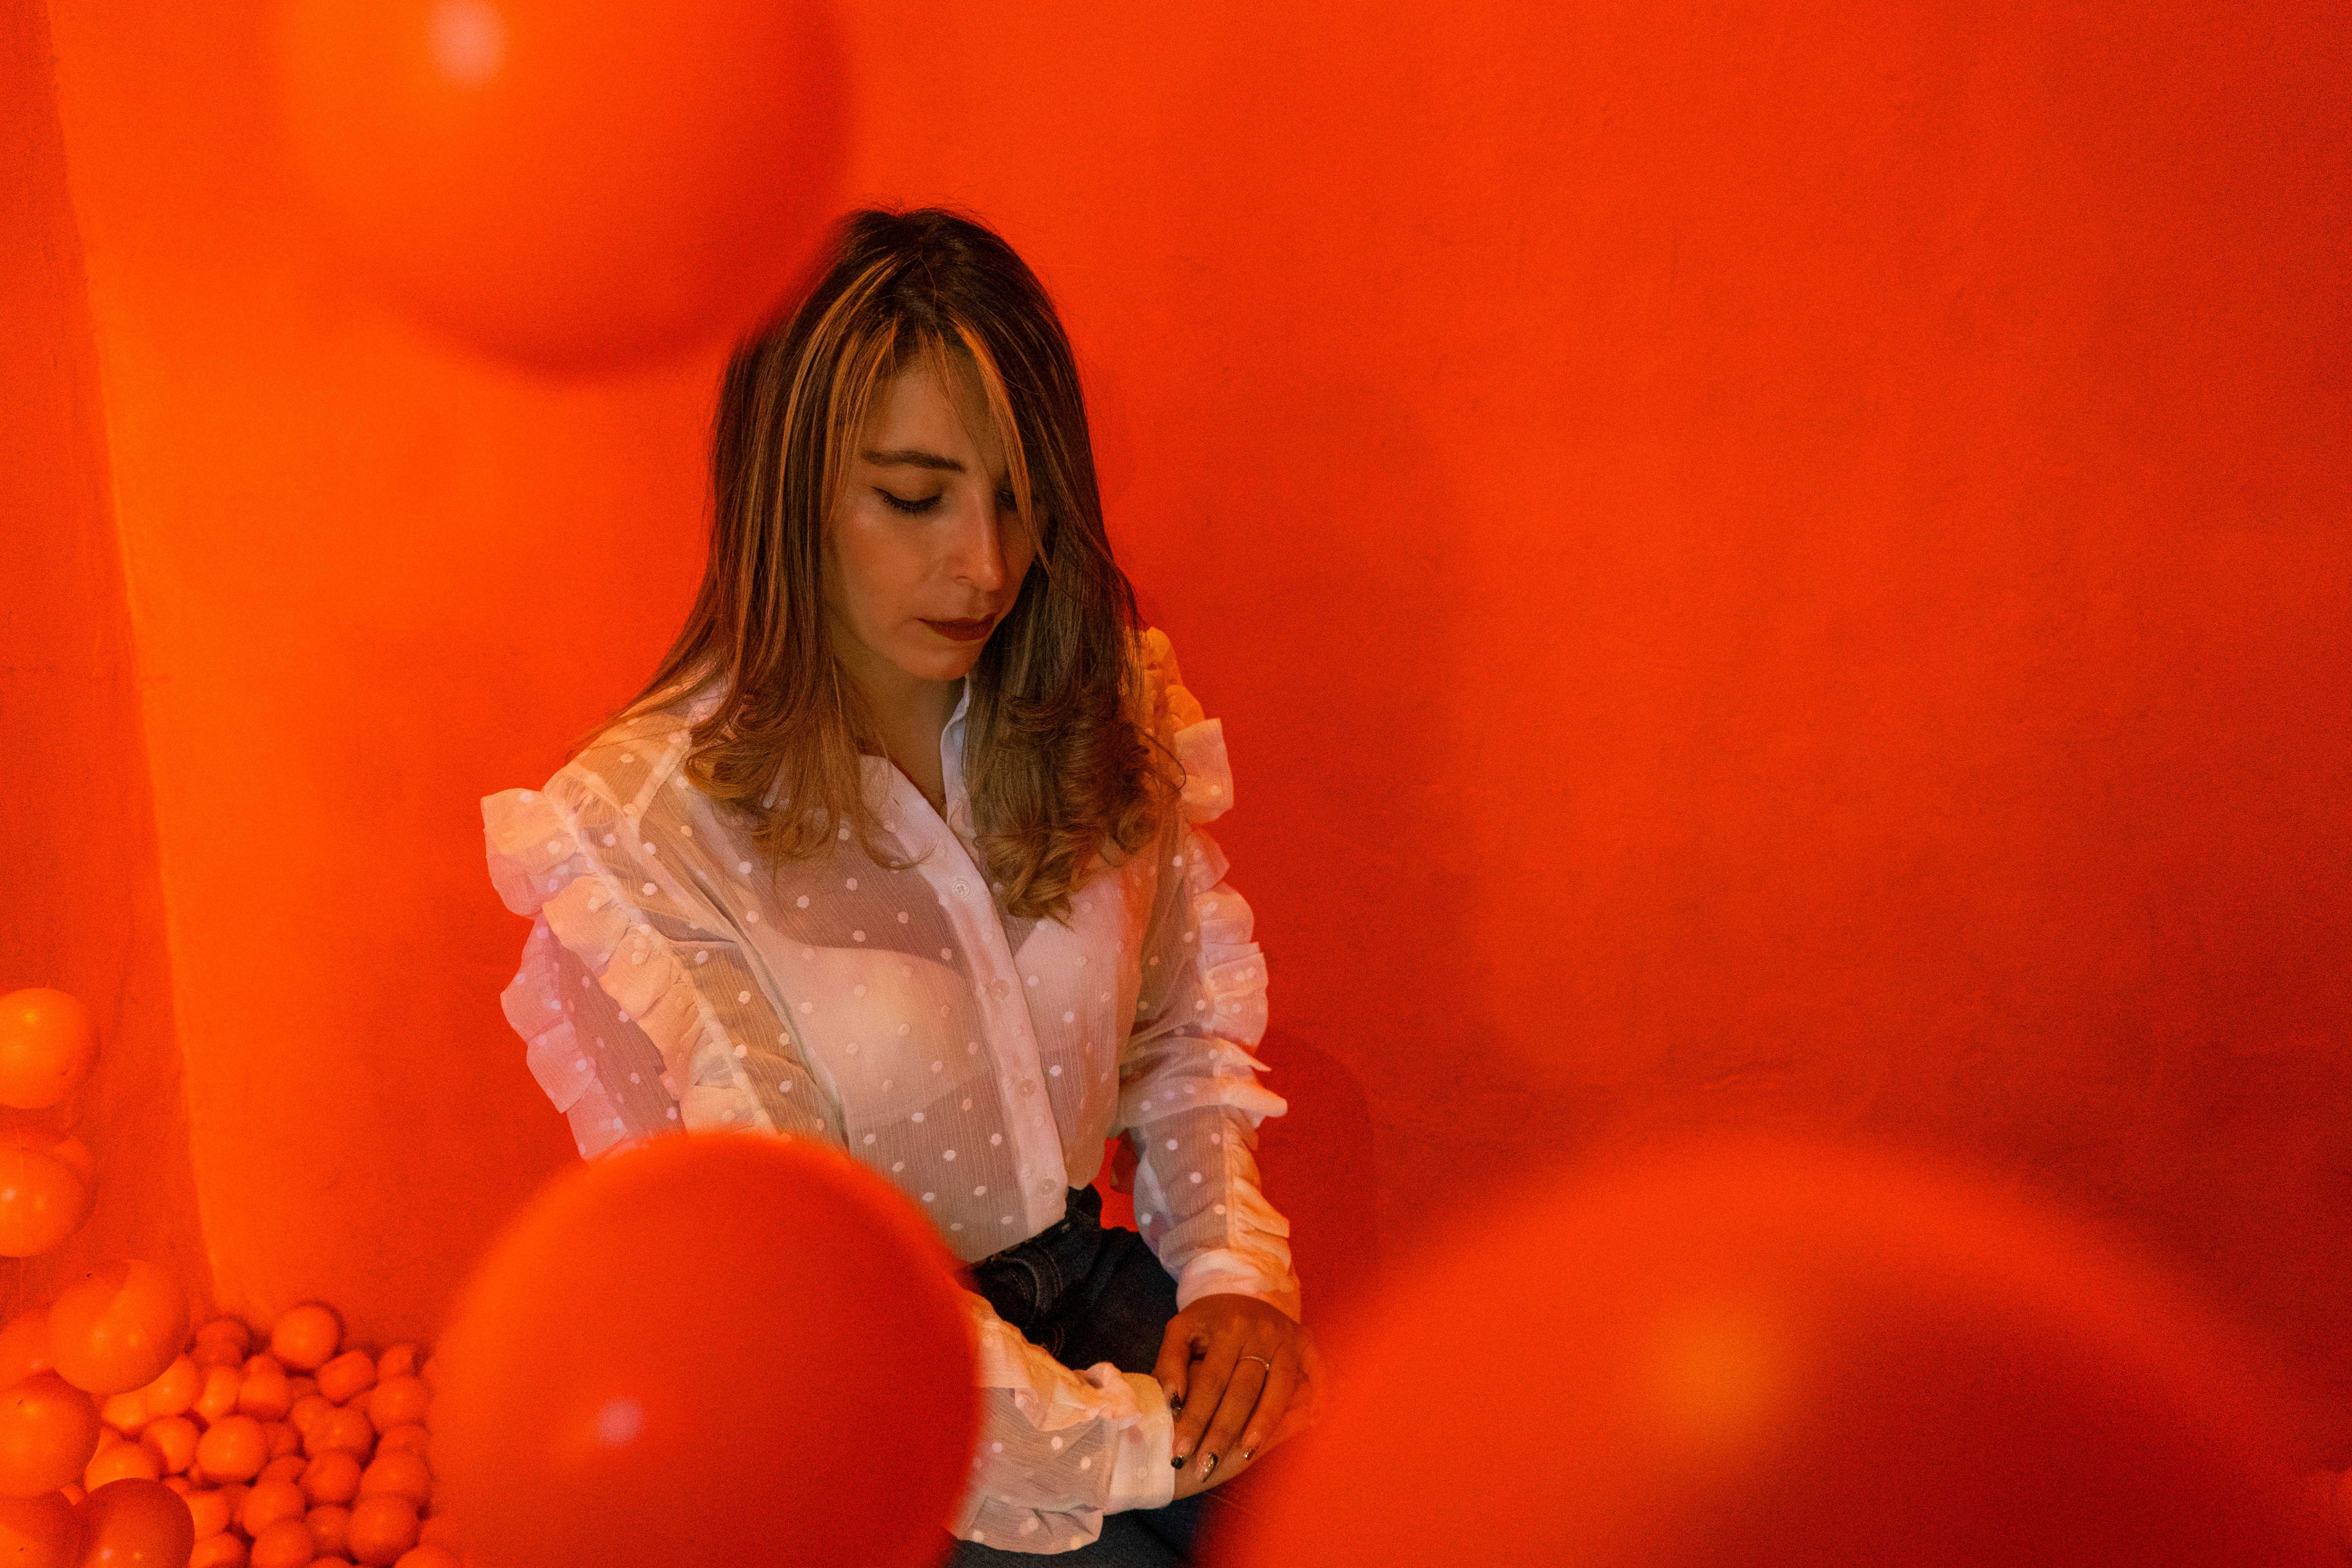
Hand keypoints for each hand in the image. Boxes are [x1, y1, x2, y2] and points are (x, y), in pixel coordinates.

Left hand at [1155, 1293, 1323, 1499]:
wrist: (1243, 1290)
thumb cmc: (1209, 1321)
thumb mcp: (1181, 1330)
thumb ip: (1170, 1363)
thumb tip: (1173, 1401)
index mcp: (1227, 1327)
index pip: (1210, 1382)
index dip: (1194, 1418)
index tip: (1179, 1451)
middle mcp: (1261, 1331)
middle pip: (1242, 1391)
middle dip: (1223, 1432)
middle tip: (1205, 1466)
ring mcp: (1287, 1338)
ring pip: (1277, 1391)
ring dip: (1261, 1427)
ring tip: (1243, 1456)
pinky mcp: (1307, 1343)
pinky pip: (1313, 1377)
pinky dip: (1313, 1401)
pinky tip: (1306, 1426)